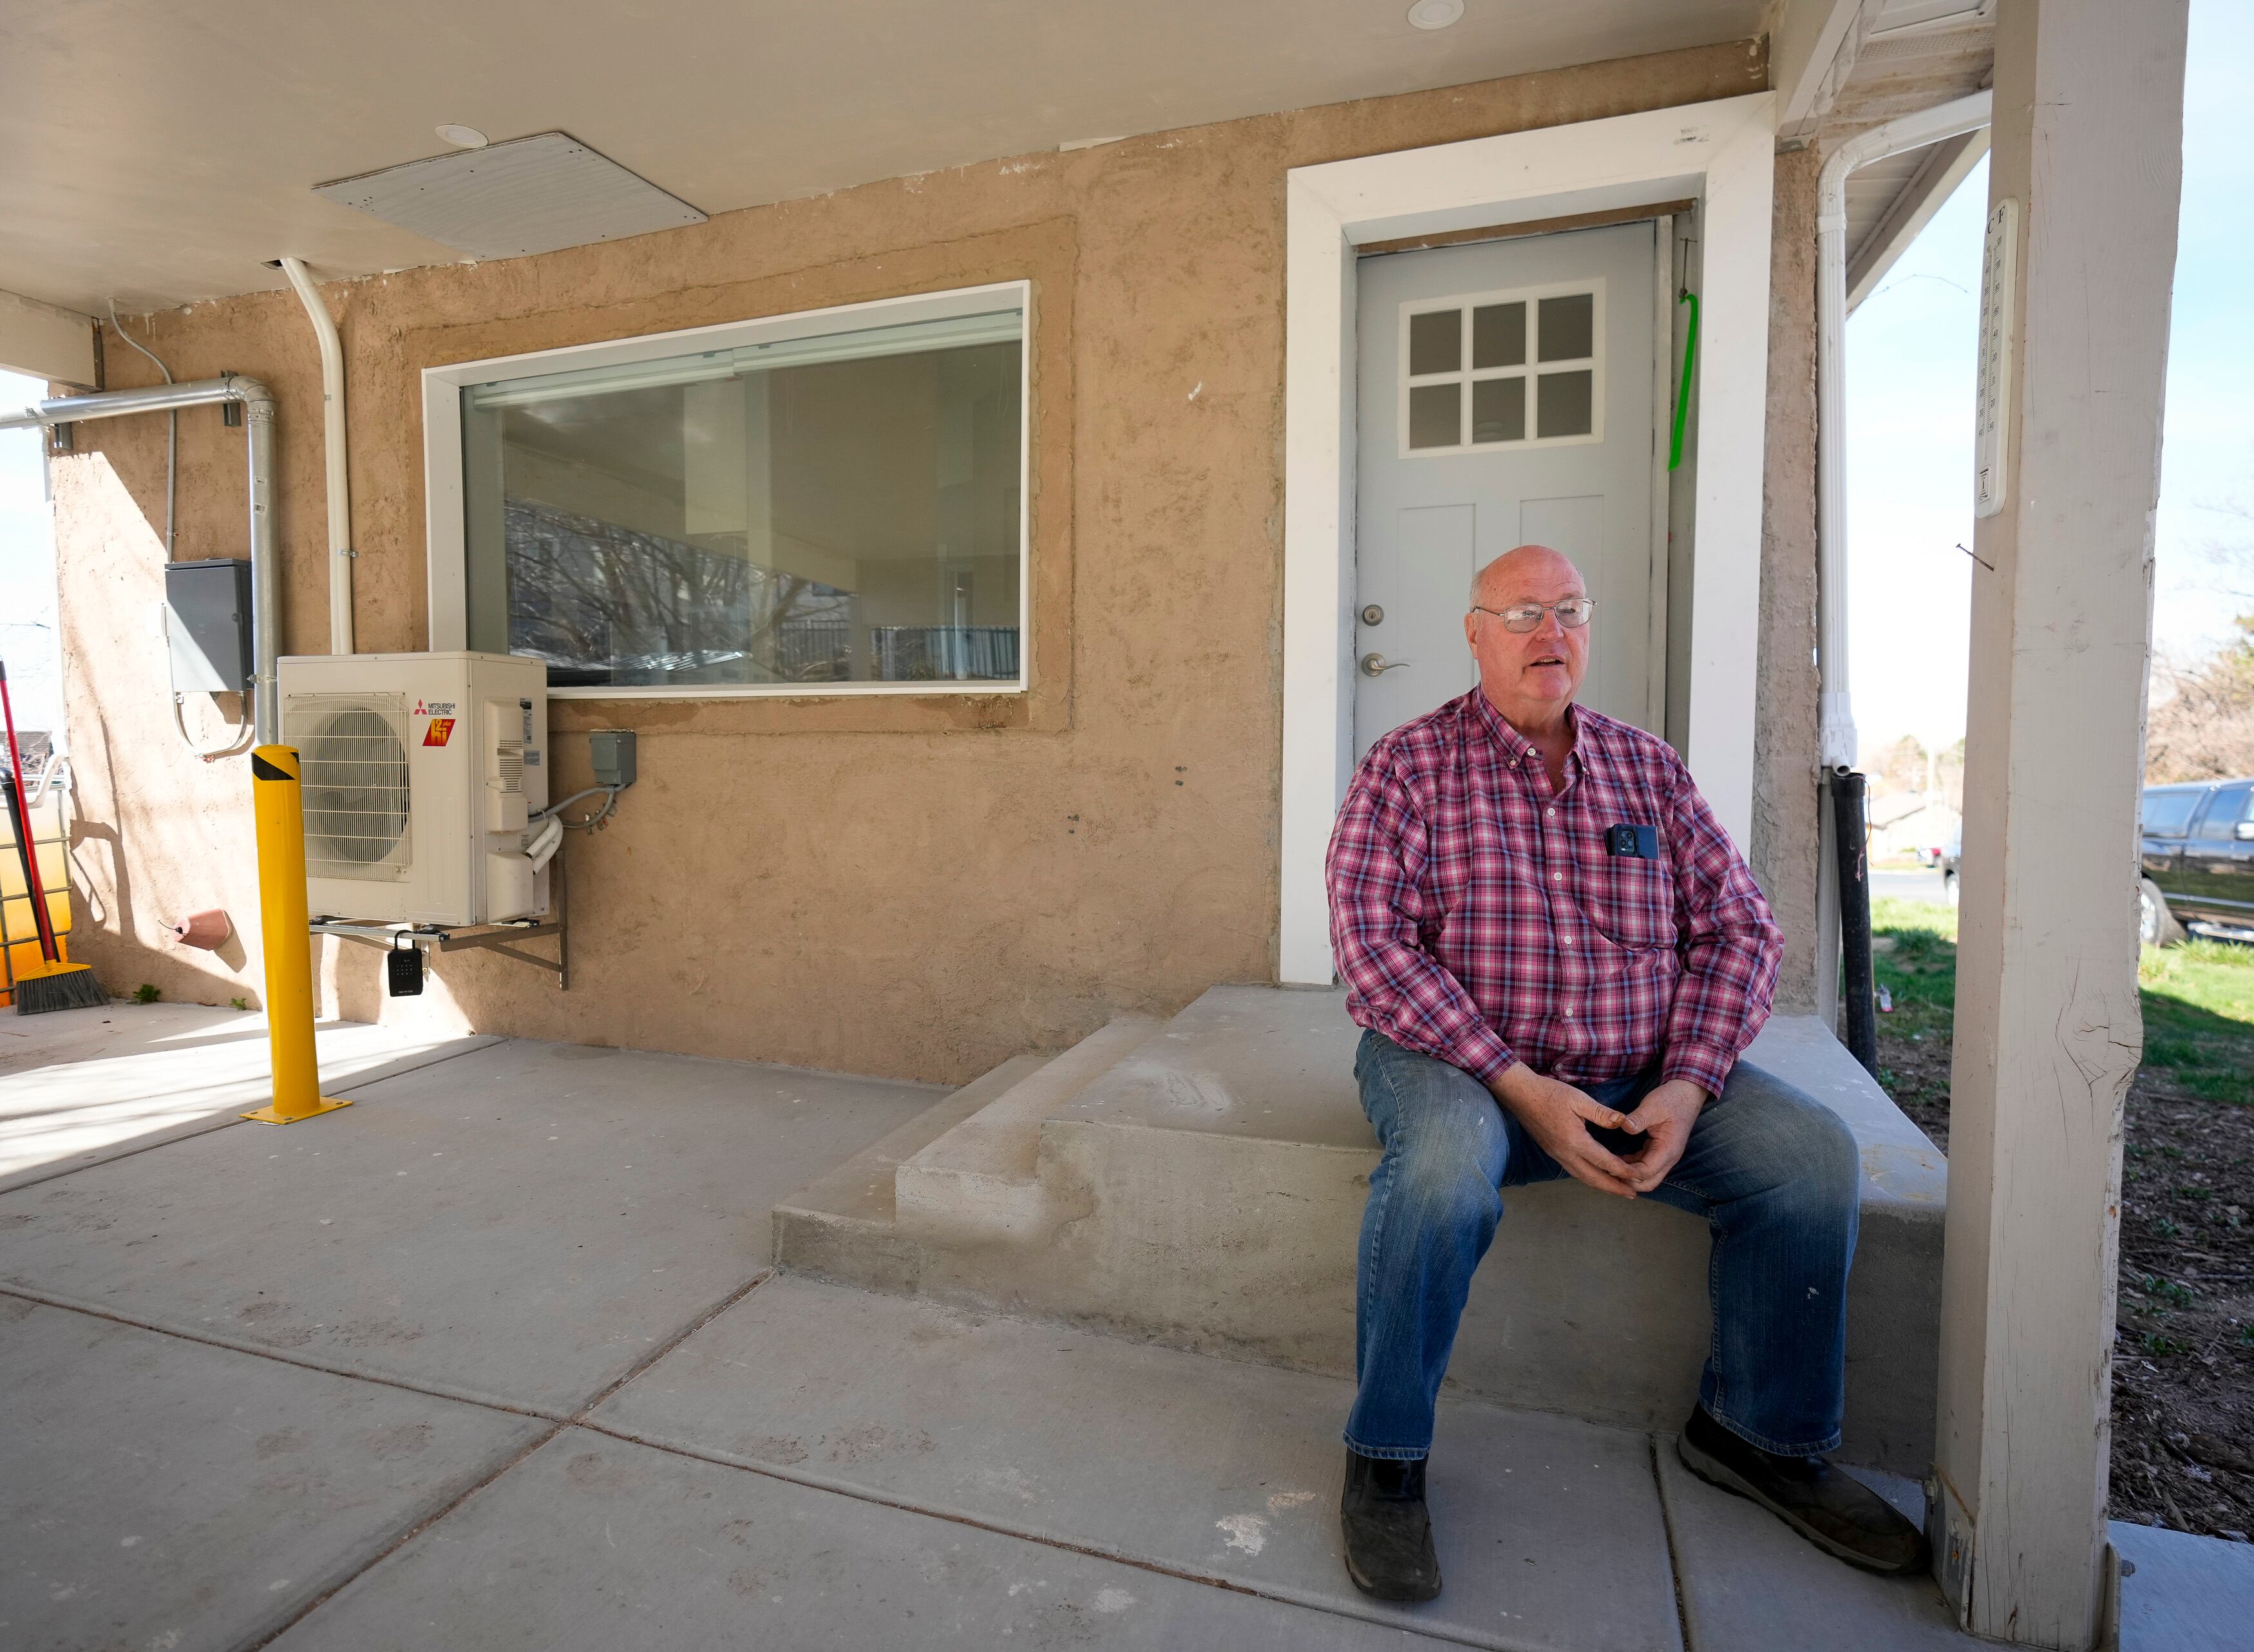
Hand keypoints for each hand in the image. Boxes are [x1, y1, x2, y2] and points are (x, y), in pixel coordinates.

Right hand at [1488, 1064, 1640, 1198]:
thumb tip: (1624, 1123)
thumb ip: (1602, 1113)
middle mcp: (1565, 1153)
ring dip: (1601, 1185)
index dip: (1622, 1171)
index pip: (1604, 1162)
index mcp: (1574, 1141)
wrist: (1520, 1094)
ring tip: (1618, 1189)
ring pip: (1582, 1177)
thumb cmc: (1550, 1093)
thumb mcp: (1579, 1099)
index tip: (1638, 1177)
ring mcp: (1557, 1154)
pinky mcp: (1552, 1152)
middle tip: (1632, 1194)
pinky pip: (1574, 1171)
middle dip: (1613, 1188)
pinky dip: (1589, 1177)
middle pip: (1593, 1178)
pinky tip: (1597, 1175)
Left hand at [1616, 1078, 1706, 1193]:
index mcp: (1668, 1149)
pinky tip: (1617, 1159)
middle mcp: (1669, 1157)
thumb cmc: (1671, 1099)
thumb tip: (1624, 1126)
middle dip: (1628, 1182)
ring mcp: (1665, 1156)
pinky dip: (1632, 1167)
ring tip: (1608, 1168)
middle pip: (1648, 1182)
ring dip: (1629, 1176)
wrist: (1686, 1094)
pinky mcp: (1659, 1151)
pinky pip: (1645, 1166)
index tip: (1608, 1166)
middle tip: (1606, 1172)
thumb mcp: (1652, 1106)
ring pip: (1647, 1177)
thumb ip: (1638, 1118)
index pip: (1646, 1172)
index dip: (1627, 1173)